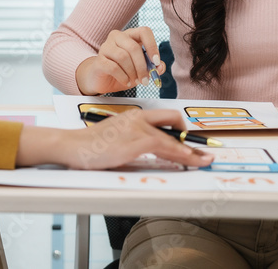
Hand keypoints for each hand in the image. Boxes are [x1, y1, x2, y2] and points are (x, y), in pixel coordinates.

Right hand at [15, 108, 212, 169]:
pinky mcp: (137, 141)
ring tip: (204, 161)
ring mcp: (138, 128)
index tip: (192, 140)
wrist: (73, 146)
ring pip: (173, 137)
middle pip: (173, 119)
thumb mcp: (115, 139)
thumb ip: (132, 141)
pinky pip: (166, 147)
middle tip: (202, 152)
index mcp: (133, 116)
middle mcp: (138, 118)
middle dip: (190, 136)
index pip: (163, 119)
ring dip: (191, 152)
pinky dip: (181, 155)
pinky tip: (189, 162)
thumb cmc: (90, 146)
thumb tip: (149, 152)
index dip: (181, 129)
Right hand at [74, 27, 165, 94]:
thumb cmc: (122, 71)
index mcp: (130, 35)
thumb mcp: (140, 69)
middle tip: (145, 80)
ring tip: (134, 81)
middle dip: (142, 66)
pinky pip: (113, 67)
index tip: (156, 61)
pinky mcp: (98, 60)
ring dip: (132, 72)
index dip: (152, 46)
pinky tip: (126, 82)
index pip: (144, 31)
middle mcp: (117, 37)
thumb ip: (152, 67)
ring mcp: (106, 47)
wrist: (101, 80)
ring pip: (123, 57)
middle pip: (133, 47)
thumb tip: (160, 66)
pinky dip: (123, 77)